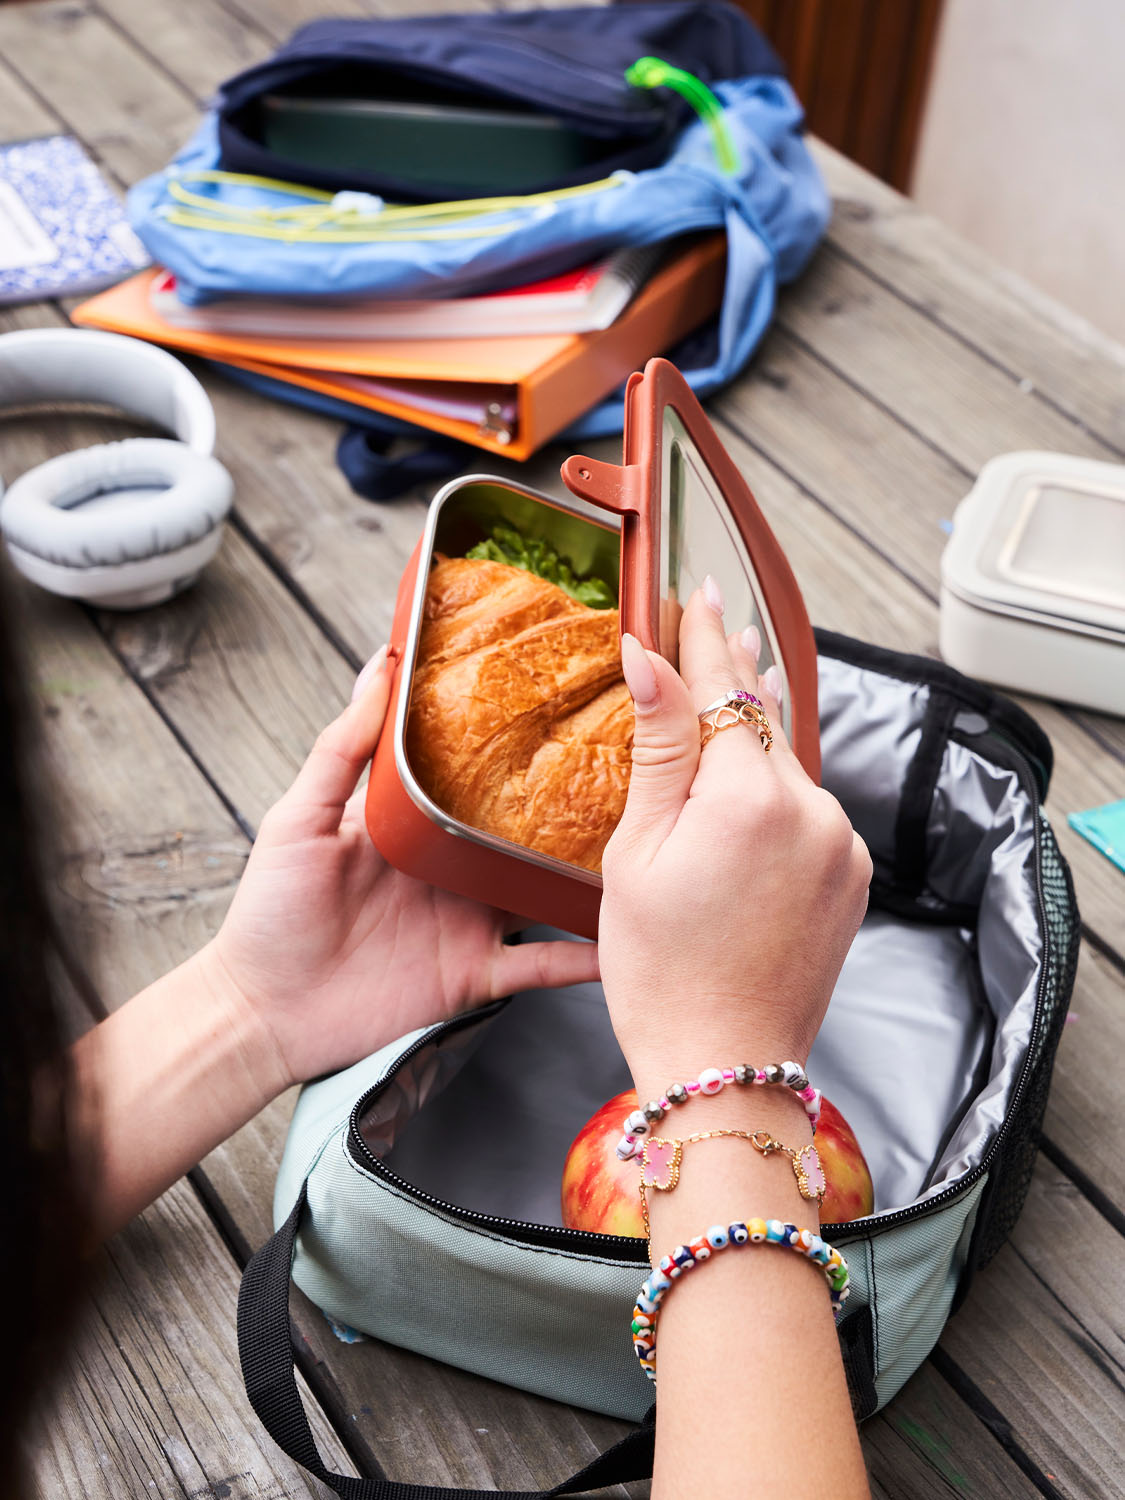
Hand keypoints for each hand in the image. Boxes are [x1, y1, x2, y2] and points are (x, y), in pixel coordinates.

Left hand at [202, 648, 599, 1090]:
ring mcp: (468, 921)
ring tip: (646, 845)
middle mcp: (451, 869)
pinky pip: (541, 966)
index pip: (477, 777)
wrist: (263, 1012)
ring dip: (589, 875)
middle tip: (631, 770)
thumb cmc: (270, 912)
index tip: (562, 703)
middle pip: (525, 831)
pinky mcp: (475, 973)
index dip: (517, 746)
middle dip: (574, 806)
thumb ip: (341, 748)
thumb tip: (379, 667)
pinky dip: (584, 959)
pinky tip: (623, 944)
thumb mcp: (299, 817)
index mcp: (415, 825)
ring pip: (545, 891)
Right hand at [598, 583, 870, 1094]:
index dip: (705, 636)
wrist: (725, 1061)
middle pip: (764, 719)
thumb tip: (651, 659)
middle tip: (719, 614)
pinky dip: (777, 786)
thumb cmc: (662, 970)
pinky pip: (808, 808)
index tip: (698, 590)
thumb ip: (659, 748)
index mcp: (750, 799)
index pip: (726, 690)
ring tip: (737, 682)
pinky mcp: (850, 874)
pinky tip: (753, 780)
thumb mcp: (638, 852)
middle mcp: (812, 811)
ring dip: (756, 732)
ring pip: (787, 765)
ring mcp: (839, 845)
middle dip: (737, 670)